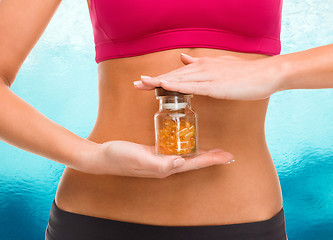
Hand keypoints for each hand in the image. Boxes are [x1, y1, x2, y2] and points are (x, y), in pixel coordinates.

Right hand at [79, 140, 233, 177]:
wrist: (102, 156)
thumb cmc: (119, 157)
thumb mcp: (139, 158)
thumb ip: (160, 164)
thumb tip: (181, 162)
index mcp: (165, 167)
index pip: (193, 163)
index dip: (211, 160)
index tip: (227, 156)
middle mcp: (165, 165)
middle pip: (194, 161)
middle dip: (211, 157)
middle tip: (227, 153)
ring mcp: (160, 159)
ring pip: (186, 155)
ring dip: (201, 153)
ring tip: (214, 150)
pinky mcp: (154, 152)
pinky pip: (175, 148)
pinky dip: (186, 145)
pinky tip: (189, 140)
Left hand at [134, 53, 283, 100]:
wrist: (265, 74)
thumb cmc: (244, 74)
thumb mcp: (219, 66)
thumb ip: (199, 64)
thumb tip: (183, 58)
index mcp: (202, 67)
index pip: (176, 73)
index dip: (159, 78)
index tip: (144, 82)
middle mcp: (202, 69)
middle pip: (173, 75)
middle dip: (153, 81)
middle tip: (135, 84)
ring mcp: (208, 77)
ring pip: (179, 80)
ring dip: (159, 81)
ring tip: (142, 84)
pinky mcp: (215, 86)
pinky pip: (192, 86)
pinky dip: (177, 86)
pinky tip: (164, 85)